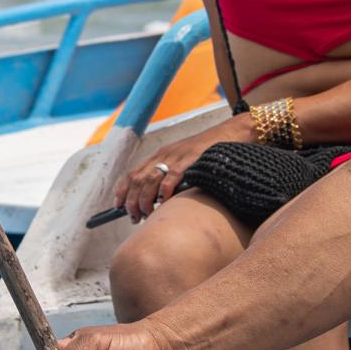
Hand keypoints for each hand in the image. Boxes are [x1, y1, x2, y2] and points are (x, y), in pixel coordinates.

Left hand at [117, 114, 253, 220]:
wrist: (233, 133)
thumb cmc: (210, 152)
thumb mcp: (186, 162)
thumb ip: (172, 177)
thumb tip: (159, 202)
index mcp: (161, 154)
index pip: (133, 173)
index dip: (123, 190)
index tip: (117, 206)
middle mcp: (165, 154)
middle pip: (138, 179)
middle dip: (132, 200)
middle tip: (134, 217)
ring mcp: (177, 155)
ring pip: (150, 179)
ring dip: (145, 200)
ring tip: (145, 214)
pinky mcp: (191, 158)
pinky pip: (173, 175)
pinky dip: (165, 189)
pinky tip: (164, 201)